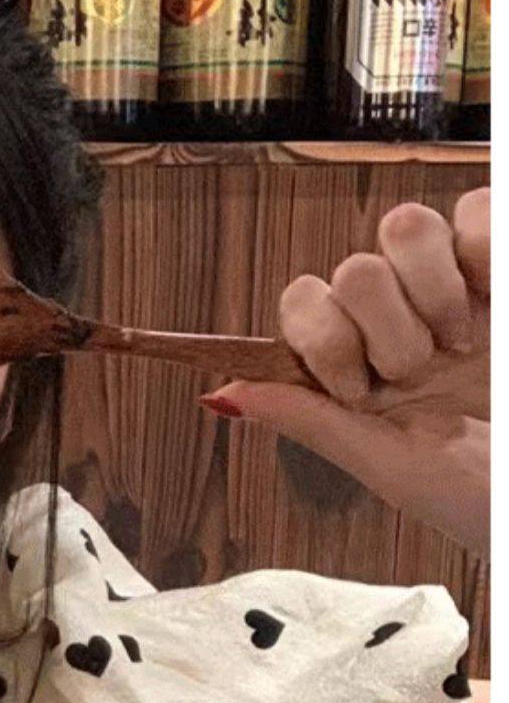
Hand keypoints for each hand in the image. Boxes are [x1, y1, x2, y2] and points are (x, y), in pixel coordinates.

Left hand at [203, 188, 489, 557]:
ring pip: (405, 226)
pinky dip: (483, 251)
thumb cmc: (480, 494)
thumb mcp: (392, 465)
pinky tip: (495, 304)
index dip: (324, 340)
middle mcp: (402, 317)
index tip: (361, 391)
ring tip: (464, 345)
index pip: (304, 303)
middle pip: (354, 270)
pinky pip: (477, 209)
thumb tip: (221, 393)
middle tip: (423, 375)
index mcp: (361, 364)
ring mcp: (455, 286)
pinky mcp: (499, 263)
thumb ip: (310, 420)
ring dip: (432, 292)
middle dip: (387, 331)